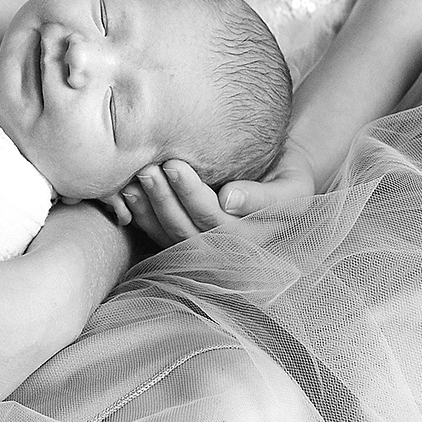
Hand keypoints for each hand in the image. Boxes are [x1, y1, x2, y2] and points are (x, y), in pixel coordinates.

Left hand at [120, 153, 315, 247]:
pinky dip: (140, 215)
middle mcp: (226, 257)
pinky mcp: (183, 242)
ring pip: (168, 237)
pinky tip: (128, 192)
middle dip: (163, 201)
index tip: (175, 165)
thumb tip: (229, 200)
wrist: (280, 176)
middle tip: (148, 167)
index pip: (217, 226)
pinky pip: (157, 235)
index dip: (192, 197)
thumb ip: (264, 198)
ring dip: (147, 209)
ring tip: (136, 177)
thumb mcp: (293, 188)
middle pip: (186, 233)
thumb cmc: (289, 177)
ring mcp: (203, 252)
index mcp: (253, 246)